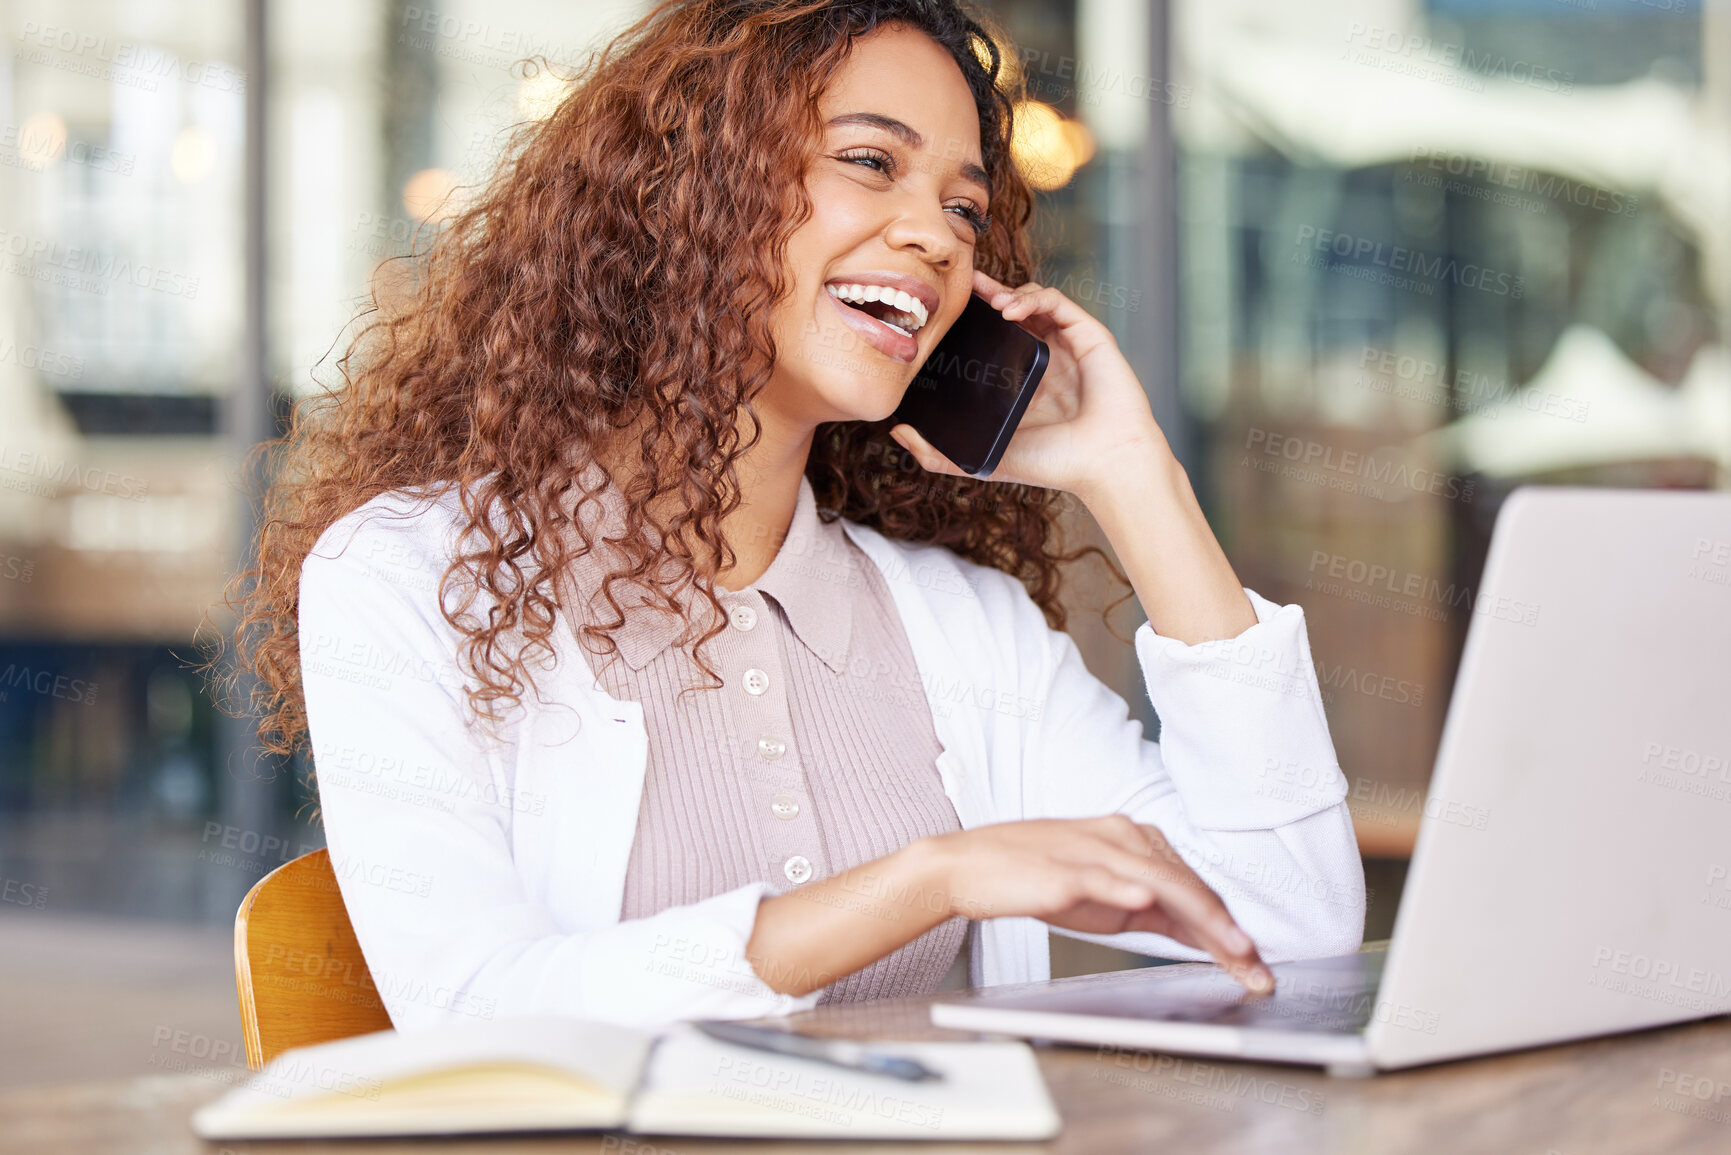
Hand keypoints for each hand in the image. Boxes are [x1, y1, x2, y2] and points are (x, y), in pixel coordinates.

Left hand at [888, 270, 1168, 496]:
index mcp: (1023, 381)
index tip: (946, 308)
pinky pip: (1058, 301)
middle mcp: (1045, 358)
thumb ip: (938, 455)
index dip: (971, 318)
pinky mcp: (1089, 335)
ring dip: (1009, 294)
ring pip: (1035, 299)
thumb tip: (898, 434)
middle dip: (987, 292)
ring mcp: (1067, 344)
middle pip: (1012, 311)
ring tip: (990, 304)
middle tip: (961, 282)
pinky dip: (1033, 296)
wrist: (1102, 464)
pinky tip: (1011, 310)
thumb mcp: (984, 460)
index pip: (993, 338)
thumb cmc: (1054, 465)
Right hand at [924, 815, 1274, 993]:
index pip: (1192, 884)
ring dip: (1203, 917)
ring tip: (1232, 948)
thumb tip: (1198, 932)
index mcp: (1132, 838)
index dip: (1227, 924)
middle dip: (1228, 930)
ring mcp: (1094, 849)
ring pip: (1162, 881)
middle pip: (1187, 884)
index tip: (1253, 961)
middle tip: (1257, 967)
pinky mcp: (1065, 867)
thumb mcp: (1102, 896)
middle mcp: (1121, 835)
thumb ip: (1149, 907)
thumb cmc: (1034, 879)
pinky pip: (1104, 876)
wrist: (970, 867)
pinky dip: (1128, 888)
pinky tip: (1148, 901)